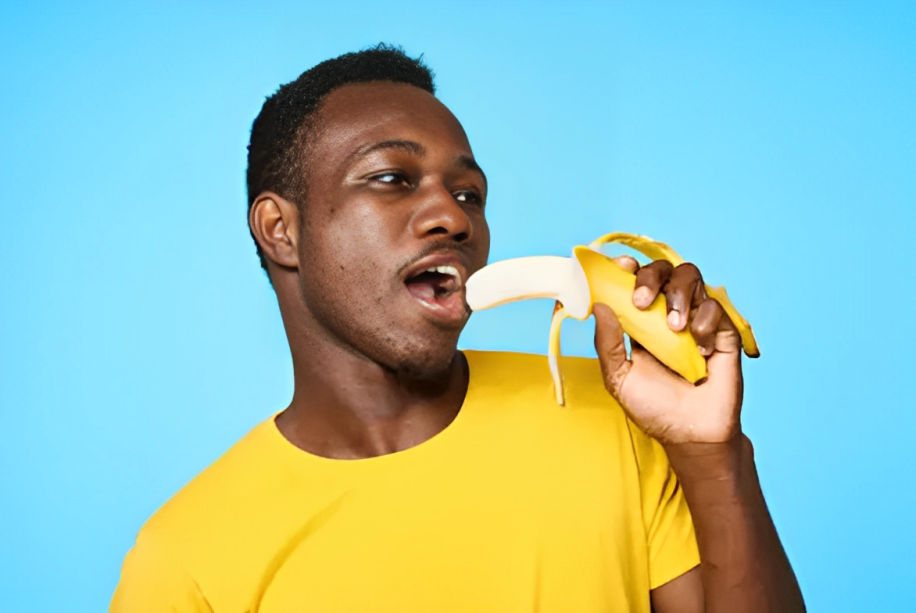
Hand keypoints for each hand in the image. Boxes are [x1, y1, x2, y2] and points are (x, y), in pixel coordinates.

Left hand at [594, 257, 743, 444]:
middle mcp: (668, 313)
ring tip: (674, 328)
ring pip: (690, 277)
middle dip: (650, 277)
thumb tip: (598, 305)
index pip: (634, 280)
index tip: (621, 268)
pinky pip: (715, 306)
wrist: (690, 435)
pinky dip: (704, 322)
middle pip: (663, 270)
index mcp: (640, 320)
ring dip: (678, 296)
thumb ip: (606, 344)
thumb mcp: (619, 378)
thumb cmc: (654, 408)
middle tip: (641, 302)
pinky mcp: (722, 330)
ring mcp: (697, 318)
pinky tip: (699, 352)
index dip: (627, 268)